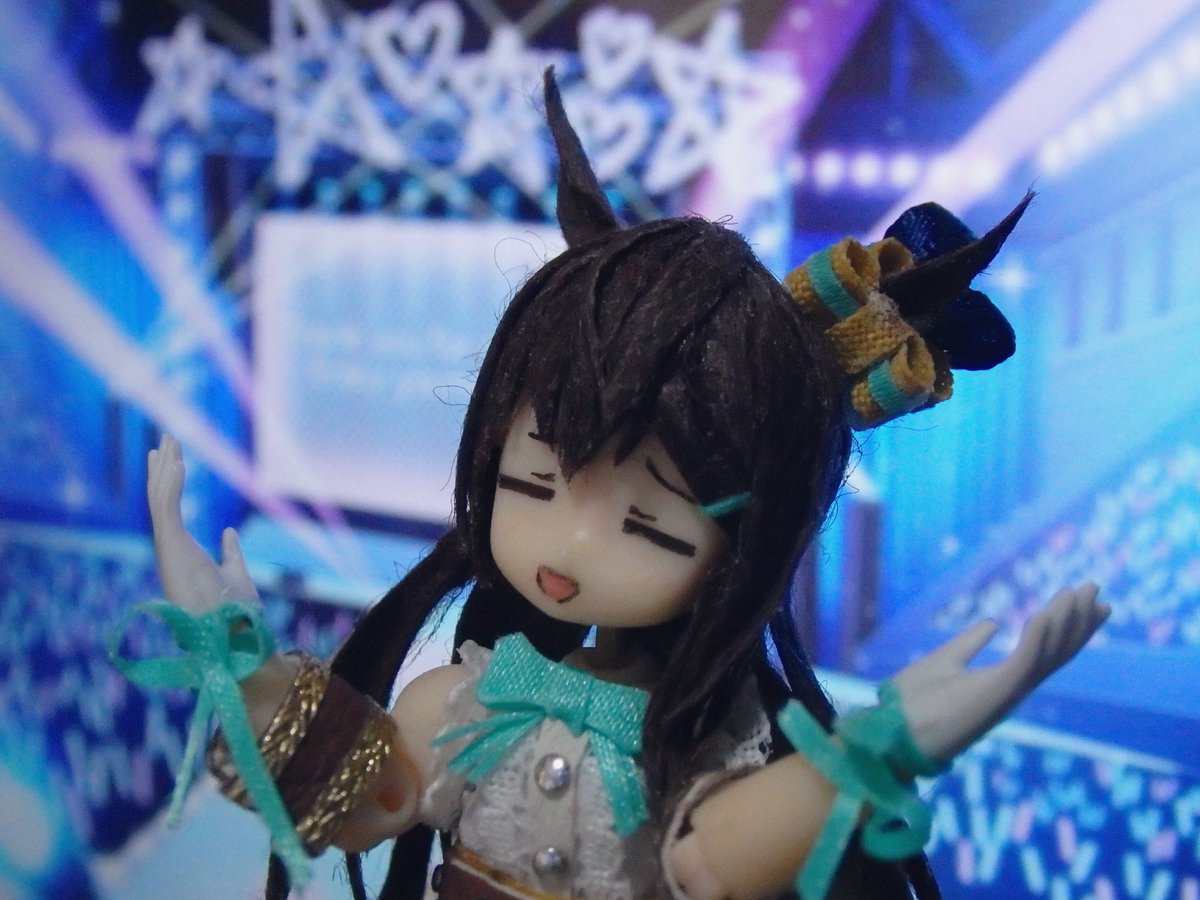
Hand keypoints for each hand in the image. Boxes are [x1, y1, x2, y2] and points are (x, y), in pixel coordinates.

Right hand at [148, 434, 258, 612]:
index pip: (171, 512)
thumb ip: (230, 553)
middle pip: (161, 501)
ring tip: (169, 442)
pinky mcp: (172, 549)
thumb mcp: (236, 574)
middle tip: (165, 441)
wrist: (234, 637)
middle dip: (163, 470)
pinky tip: (179, 463)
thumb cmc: (235, 614)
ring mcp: (169, 550)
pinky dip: (171, 484)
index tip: (174, 461)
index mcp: (182, 554)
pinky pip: (168, 509)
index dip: (170, 484)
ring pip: (160, 501)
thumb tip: (227, 532)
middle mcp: (171, 550)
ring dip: (166, 470)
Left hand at [891, 583, 1108, 763]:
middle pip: (1056, 651)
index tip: (1085, 600)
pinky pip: (1021, 663)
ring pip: (1047, 654)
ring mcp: (1006, 693)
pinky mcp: (993, 695)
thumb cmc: (913, 703)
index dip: (1067, 626)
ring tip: (1080, 592)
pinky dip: (1036, 639)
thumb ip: (970, 643)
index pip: (1045, 651)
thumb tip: (992, 623)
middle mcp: (1012, 688)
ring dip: (1065, 622)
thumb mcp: (944, 661)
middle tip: (1097, 590)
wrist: (891, 737)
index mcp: (1003, 682)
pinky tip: (1045, 614)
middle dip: (1078, 621)